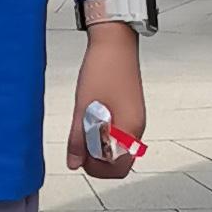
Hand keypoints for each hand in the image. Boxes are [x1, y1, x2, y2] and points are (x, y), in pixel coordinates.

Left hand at [70, 16, 146, 174]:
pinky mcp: (130, 110)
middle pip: (119, 161)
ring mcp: (135, 118)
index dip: (96, 168)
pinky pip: (118, 133)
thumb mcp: (83, 108)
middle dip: (98, 160)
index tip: (80, 156)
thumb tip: (74, 163)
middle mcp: (137, 127)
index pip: (117, 169)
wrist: (115, 42)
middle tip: (79, 146)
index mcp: (129, 129)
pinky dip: (104, 134)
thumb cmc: (102, 69)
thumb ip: (78, 139)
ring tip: (83, 127)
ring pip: (118, 147)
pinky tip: (90, 119)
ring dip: (99, 146)